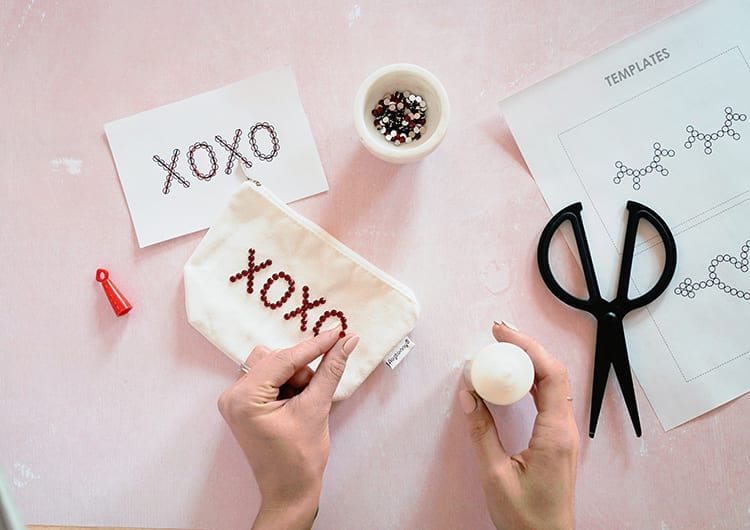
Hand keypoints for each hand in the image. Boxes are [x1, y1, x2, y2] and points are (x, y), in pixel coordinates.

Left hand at [218, 327, 359, 529]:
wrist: (290, 492)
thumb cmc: (299, 459)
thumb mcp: (317, 409)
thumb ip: (331, 370)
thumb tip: (347, 341)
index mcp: (244, 398)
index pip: (284, 359)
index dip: (315, 346)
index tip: (337, 333)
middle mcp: (233, 395)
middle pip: (275, 358)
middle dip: (301, 372)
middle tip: (313, 395)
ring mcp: (236, 400)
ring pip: (273, 366)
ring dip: (295, 378)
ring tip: (303, 405)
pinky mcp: (244, 404)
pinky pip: (269, 378)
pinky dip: (288, 385)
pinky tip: (295, 406)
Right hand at [459, 322, 578, 529]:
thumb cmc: (526, 519)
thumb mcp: (495, 475)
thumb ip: (481, 432)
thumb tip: (468, 395)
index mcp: (555, 434)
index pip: (550, 375)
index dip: (528, 347)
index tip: (502, 334)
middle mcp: (565, 430)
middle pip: (553, 374)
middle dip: (527, 348)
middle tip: (498, 334)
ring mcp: (563, 435)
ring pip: (552, 385)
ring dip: (529, 363)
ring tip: (502, 350)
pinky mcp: (557, 441)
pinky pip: (547, 400)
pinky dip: (530, 382)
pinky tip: (512, 380)